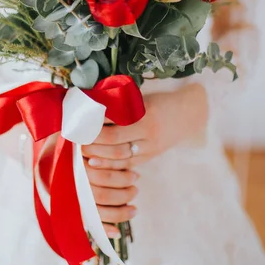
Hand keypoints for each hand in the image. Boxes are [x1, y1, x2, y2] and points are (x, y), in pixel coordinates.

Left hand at [82, 83, 207, 234]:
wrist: (189, 115)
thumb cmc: (161, 101)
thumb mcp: (142, 98)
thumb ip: (120, 103)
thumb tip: (90, 103)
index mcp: (146, 114)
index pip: (114, 123)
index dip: (95, 124)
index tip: (78, 122)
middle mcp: (148, 134)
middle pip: (114, 143)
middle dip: (93, 142)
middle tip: (76, 138)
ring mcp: (150, 148)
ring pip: (120, 158)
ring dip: (98, 156)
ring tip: (82, 152)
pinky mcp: (149, 158)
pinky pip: (127, 166)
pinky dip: (111, 166)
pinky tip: (96, 164)